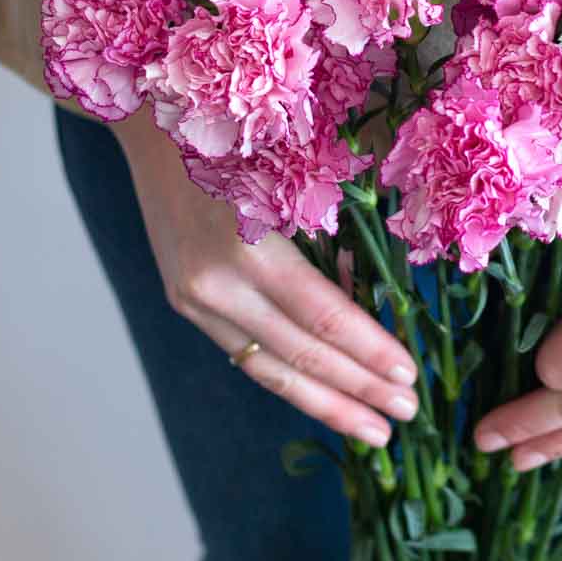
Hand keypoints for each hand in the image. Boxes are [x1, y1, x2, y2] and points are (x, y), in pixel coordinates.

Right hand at [111, 108, 419, 447]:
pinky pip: (245, 354)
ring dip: (325, 403)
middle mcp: (215, 283)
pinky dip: (289, 379)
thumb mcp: (293, 177)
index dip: (368, 350)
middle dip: (356, 389)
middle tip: (405, 415)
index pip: (322, 314)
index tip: (408, 377)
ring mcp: (194, 300)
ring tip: (372, 430)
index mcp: (248, 244)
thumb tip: (371, 293)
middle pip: (299, 353)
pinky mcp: (185, 305)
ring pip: (268, 369)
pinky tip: (323, 397)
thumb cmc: (240, 139)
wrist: (153, 130)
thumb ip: (334, 237)